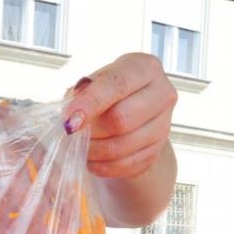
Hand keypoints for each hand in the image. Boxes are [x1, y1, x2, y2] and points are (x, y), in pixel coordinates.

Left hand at [62, 53, 177, 179]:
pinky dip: (104, 166)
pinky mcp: (158, 150)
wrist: (131, 111)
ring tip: (80, 147)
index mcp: (144, 68)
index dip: (90, 104)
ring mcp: (165, 124)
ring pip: (123, 146)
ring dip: (94, 151)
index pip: (116, 85)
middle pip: (122, 119)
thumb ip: (82, 94)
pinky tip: (91, 161)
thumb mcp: (94, 82)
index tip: (68, 122)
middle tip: (73, 134)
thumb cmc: (107, 91)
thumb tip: (72, 118)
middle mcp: (163, 93)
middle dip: (91, 131)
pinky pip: (127, 165)